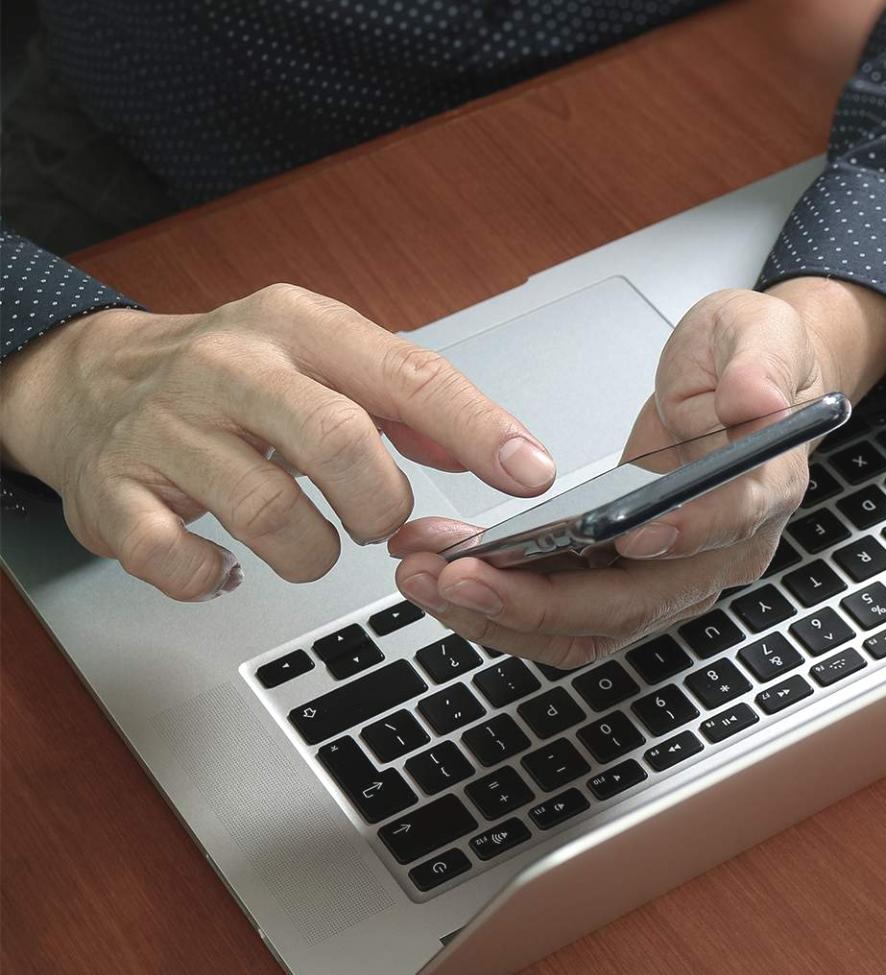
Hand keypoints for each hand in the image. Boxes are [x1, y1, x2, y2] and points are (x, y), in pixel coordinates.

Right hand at [0, 285, 555, 600]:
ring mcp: (169, 429)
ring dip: (312, 551)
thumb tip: (505, 449)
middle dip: (382, 503)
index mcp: (299, 328)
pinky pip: (178, 559)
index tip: (529, 472)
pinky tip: (230, 564)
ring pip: (271, 512)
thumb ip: (413, 403)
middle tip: (384, 522)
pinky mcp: (115, 493)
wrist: (91, 381)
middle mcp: (232, 368)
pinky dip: (216, 577)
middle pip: (340, 441)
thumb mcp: (327, 359)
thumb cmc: (235, 377)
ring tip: (309, 540)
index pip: (409, 374)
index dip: (478, 429)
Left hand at [388, 278, 885, 665]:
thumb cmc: (754, 363)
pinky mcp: (626, 578)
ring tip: (426, 576)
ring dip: (502, 615)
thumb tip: (757, 396)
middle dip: (540, 601)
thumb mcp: (762, 333)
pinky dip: (502, 604)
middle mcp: (718, 553)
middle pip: (636, 604)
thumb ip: (759, 362)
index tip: (622, 531)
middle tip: (461, 574)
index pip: (726, 525)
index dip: (679, 533)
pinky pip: (564, 616)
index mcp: (762, 492)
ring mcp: (670, 576)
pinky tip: (445, 571)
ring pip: (589, 627)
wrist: (744, 386)